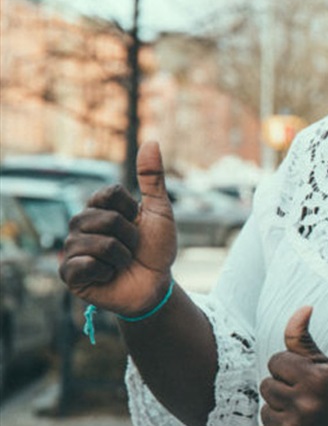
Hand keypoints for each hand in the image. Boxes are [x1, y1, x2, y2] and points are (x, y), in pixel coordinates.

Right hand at [59, 141, 176, 315]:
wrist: (157, 284)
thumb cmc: (157, 247)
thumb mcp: (160, 210)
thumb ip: (153, 178)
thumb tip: (151, 141)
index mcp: (99, 208)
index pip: (109, 193)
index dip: (131, 209)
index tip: (137, 221)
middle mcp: (81, 225)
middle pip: (106, 219)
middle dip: (130, 236)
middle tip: (132, 247)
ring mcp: (73, 249)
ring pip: (99, 243)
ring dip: (122, 256)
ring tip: (122, 262)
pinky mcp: (69, 274)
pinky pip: (84, 265)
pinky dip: (106, 271)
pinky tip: (107, 275)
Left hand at [252, 306, 327, 425]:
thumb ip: (304, 340)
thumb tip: (302, 307)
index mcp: (318, 380)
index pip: (276, 361)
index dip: (290, 370)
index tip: (308, 381)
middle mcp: (305, 406)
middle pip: (266, 385)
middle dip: (283, 390)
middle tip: (308, 402)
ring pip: (263, 410)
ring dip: (279, 414)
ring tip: (304, 421)